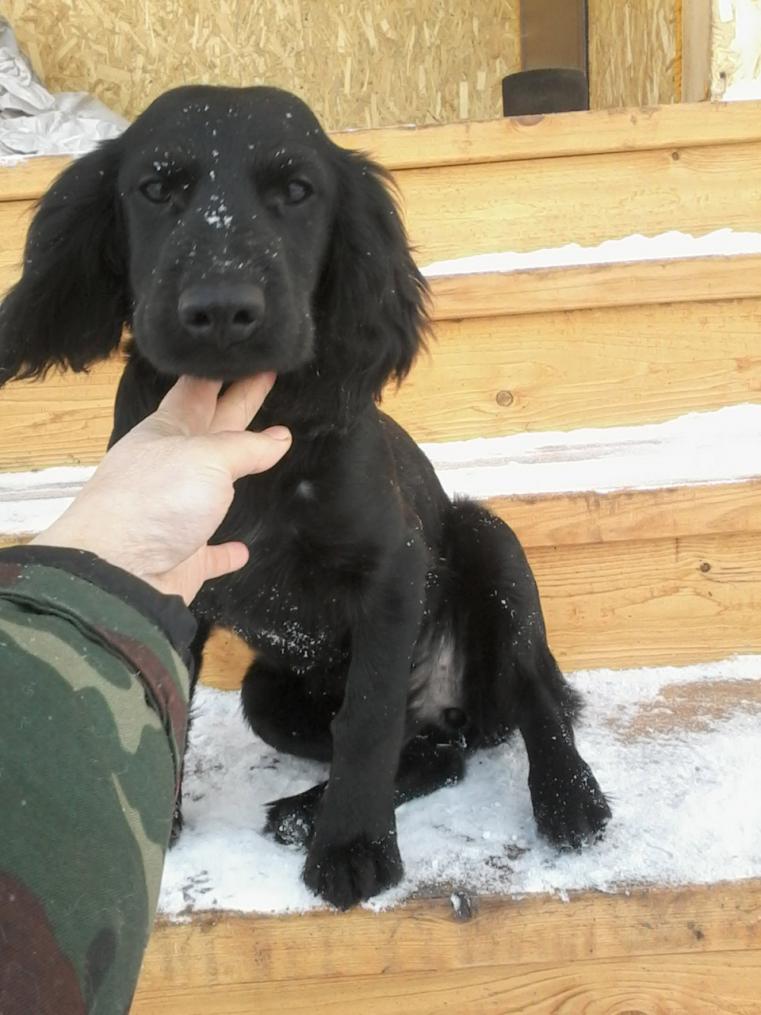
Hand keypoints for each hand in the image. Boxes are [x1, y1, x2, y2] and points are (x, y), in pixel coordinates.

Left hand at [32, 373, 290, 602]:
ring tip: (272, 448)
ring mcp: (176, 512)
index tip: (249, 352)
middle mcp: (171, 467)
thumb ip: (246, 447)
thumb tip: (280, 438)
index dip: (225, 371)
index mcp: (167, 432)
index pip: (199, 390)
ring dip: (239, 469)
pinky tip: (242, 549)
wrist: (114, 572)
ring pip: (214, 486)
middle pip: (214, 427)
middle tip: (269, 378)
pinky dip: (227, 550)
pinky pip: (210, 550)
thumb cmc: (153, 500)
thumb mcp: (205, 457)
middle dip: (240, 404)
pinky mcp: (184, 555)